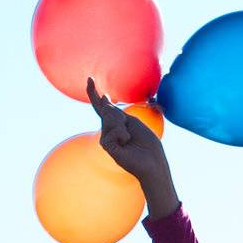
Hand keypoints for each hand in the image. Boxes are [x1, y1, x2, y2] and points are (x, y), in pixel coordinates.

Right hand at [85, 77, 175, 211]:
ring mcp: (106, 137)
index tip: (90, 79)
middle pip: (106, 109)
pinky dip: (121, 133)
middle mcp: (110, 129)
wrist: (152, 162)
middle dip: (117, 115)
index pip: (105, 107)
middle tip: (129, 136)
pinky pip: (110, 130)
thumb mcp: (134, 122)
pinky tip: (126, 143)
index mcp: (119, 123)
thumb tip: (104, 102)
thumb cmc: (147, 144)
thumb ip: (117, 113)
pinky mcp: (105, 144)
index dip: (96, 94)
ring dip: (123, 125)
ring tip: (130, 139)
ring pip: (109, 118)